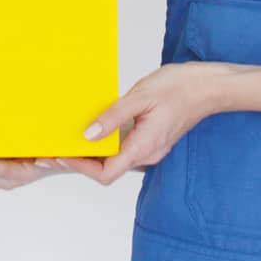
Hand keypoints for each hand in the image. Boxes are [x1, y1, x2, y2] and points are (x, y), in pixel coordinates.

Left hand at [67, 61, 229, 185]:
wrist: (210, 86)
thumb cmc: (180, 87)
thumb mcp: (141, 96)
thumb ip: (113, 116)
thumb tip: (87, 135)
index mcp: (144, 146)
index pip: (106, 173)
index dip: (80, 168)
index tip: (59, 156)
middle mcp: (146, 153)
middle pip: (106, 170)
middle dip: (78, 162)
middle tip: (50, 150)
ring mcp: (149, 148)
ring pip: (114, 159)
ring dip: (88, 153)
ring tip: (63, 140)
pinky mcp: (150, 139)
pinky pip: (122, 148)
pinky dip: (103, 143)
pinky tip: (89, 129)